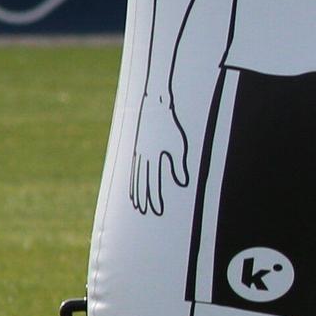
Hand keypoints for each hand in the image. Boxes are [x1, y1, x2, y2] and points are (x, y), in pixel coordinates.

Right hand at [129, 99, 189, 215]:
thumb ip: (179, 165)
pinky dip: (134, 178)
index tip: (156, 210)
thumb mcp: (178, 145)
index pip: (152, 183)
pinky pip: (135, 167)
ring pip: (137, 176)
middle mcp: (142, 157)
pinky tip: (134, 184)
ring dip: (138, 190)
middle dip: (146, 198)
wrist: (154, 104)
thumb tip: (182, 183)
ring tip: (138, 203)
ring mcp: (138, 152)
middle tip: (147, 210)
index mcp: (152, 157)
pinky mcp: (138, 146)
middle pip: (143, 182)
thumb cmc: (171, 125)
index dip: (154, 197)